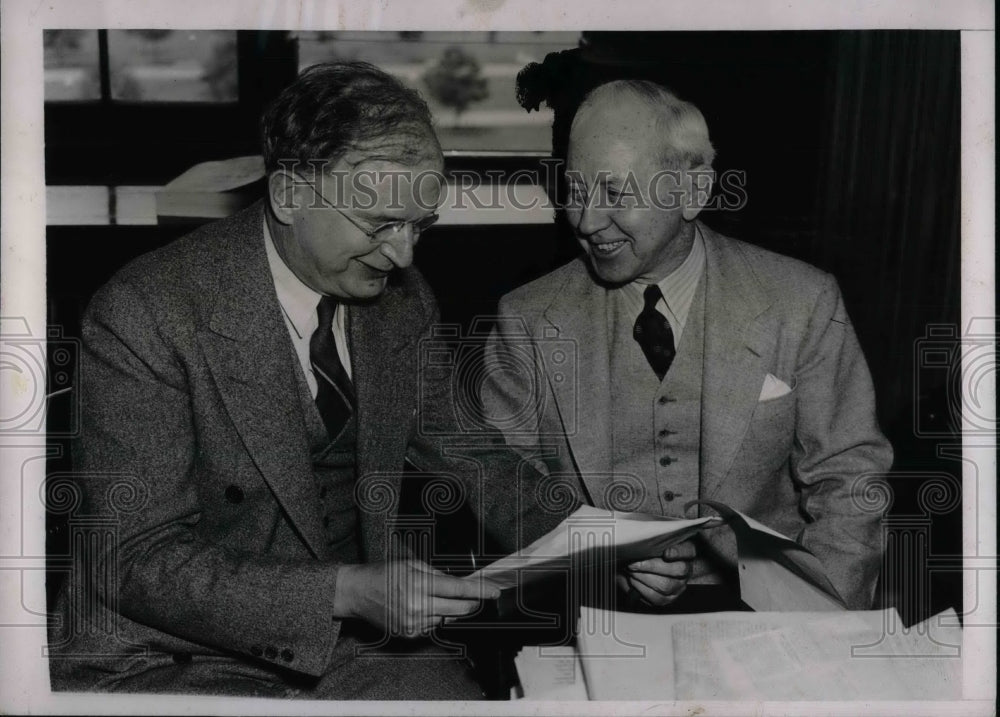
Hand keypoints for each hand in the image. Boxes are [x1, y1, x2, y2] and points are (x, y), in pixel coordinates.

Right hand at [334, 559, 499, 636]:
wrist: (358, 592)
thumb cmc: (384, 574)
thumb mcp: (411, 564)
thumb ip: (437, 574)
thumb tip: (460, 584)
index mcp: (419, 584)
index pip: (459, 590)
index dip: (481, 591)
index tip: (495, 591)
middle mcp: (418, 606)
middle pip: (460, 609)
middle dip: (472, 602)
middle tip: (475, 595)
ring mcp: (413, 623)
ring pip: (448, 618)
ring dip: (450, 609)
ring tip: (433, 596)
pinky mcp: (409, 634)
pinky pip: (433, 626)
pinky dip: (435, 617)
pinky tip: (423, 607)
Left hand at [617, 539, 695, 606]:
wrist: (641, 569)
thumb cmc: (647, 552)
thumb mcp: (652, 544)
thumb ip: (651, 543)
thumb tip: (641, 546)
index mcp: (686, 552)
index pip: (688, 551)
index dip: (679, 552)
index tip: (666, 553)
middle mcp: (686, 570)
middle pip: (679, 570)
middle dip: (652, 566)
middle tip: (634, 563)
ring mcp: (679, 586)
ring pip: (666, 585)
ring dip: (644, 577)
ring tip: (631, 571)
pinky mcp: (669, 598)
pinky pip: (657, 598)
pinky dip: (641, 589)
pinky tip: (633, 581)